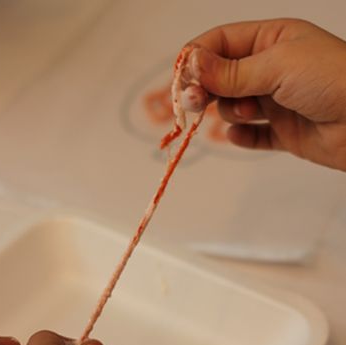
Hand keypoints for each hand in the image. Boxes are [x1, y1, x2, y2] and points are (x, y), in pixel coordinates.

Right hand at [185, 19, 345, 170]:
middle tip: (195, 103)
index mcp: (272, 39)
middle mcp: (272, 68)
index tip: (182, 79)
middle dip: (207, 89)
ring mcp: (278, 101)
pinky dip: (243, 137)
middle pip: (222, 77)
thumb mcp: (278, 65)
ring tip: (252, 112)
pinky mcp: (284, 132)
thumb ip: (232, 71)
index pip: (221, 43)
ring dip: (233, 111)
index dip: (198, 59)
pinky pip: (253, 136)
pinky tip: (240, 135)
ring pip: (234, 107)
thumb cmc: (332, 80)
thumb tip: (191, 63)